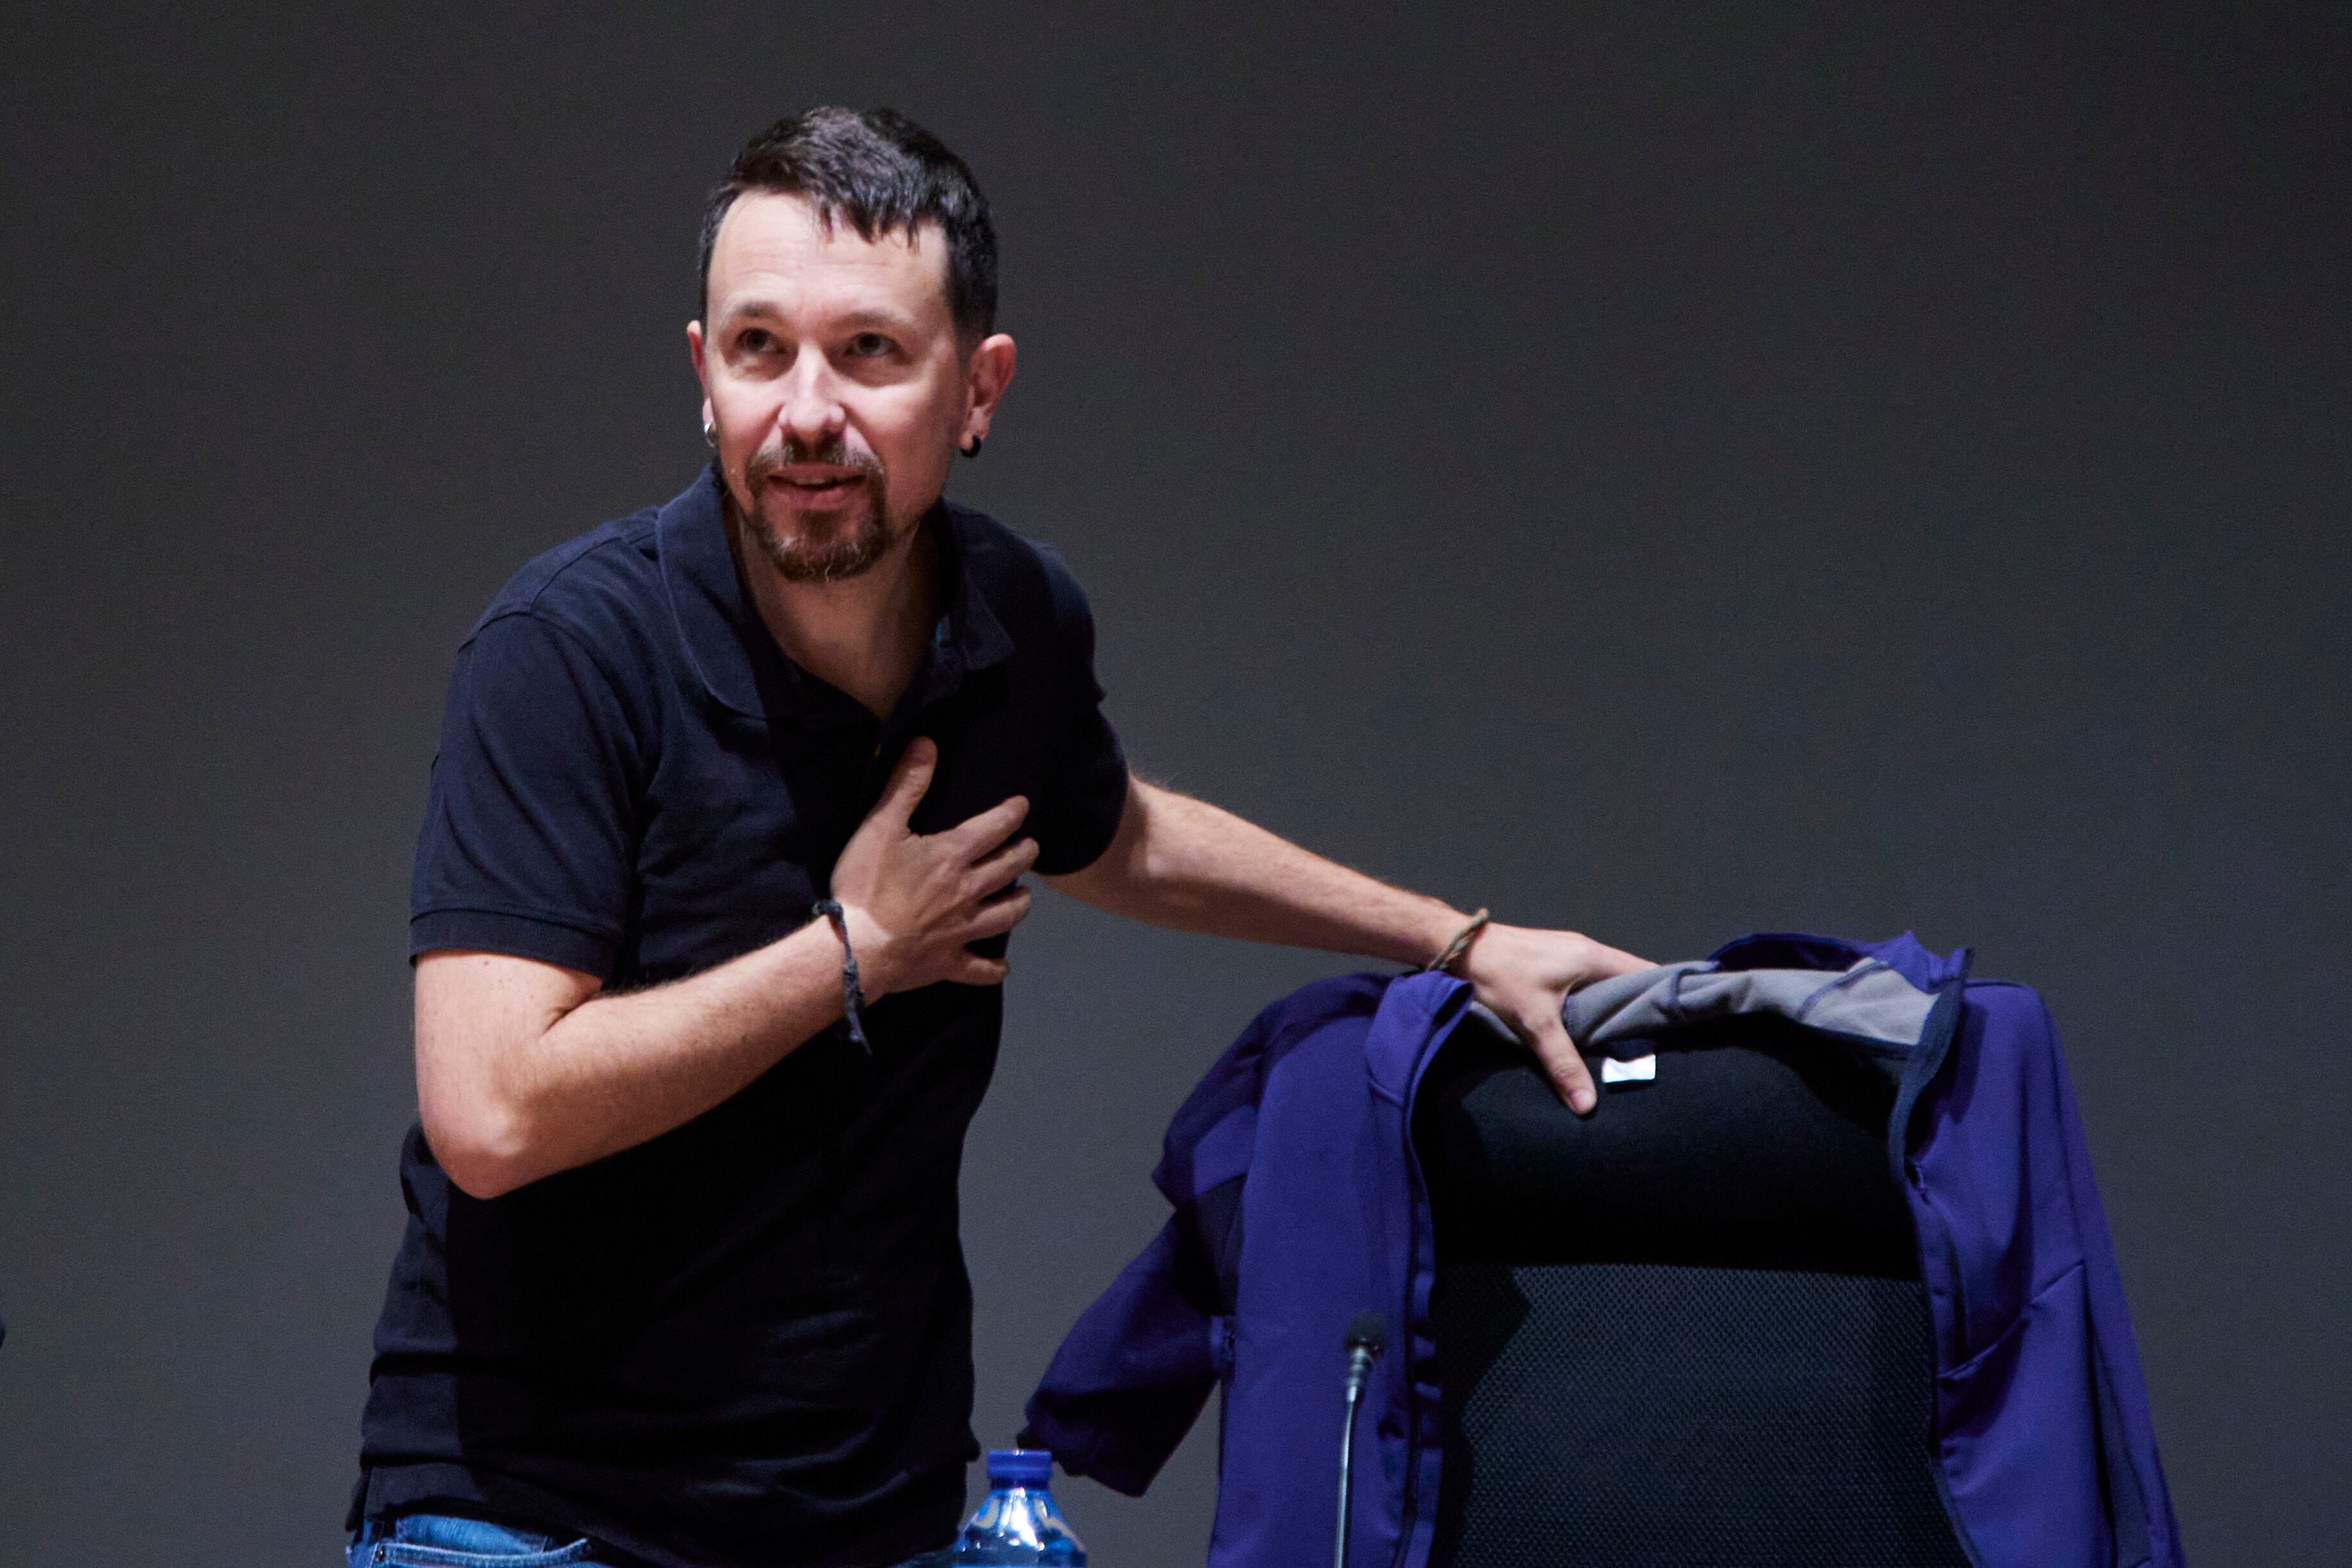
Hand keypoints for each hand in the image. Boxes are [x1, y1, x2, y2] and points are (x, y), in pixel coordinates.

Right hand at [829, 738, 1038, 995]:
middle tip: (1032, 848)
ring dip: (1019, 904)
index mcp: (953, 856)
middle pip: (1008, 869)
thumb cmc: (867, 884)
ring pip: (1005, 916)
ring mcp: (962, 930)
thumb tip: (927, 743)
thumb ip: (906, 785)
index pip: (994, 828)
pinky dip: (993, 968)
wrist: (857, 947)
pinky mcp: (950, 962)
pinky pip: (980, 969)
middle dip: (1024, 855)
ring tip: (1024, 896)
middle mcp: (968, 891)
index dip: (1011, 814)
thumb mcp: (881, 826)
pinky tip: (1002, 968)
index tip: (1023, 807)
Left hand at [1457, 923, 1651, 1113]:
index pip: (1646, 973)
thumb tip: (1587, 1104)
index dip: (1663, 998)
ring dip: (1615, 1008)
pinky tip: (1592, 1028)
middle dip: (1640, 1010)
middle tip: (1654, 1045)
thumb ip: (1563, 1061)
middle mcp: (1588, 951)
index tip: (1676, 1028)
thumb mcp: (1534, 1023)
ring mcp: (1570, 954)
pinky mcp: (1553, 962)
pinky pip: (1588, 983)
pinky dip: (1595, 1003)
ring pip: (1607, 983)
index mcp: (1593, 958)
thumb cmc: (1499, 977)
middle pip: (1630, 980)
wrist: (1459, 948)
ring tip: (1627, 1043)